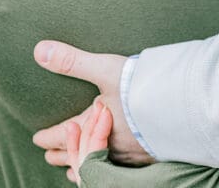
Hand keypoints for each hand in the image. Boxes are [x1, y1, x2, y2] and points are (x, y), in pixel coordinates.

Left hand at [33, 40, 154, 168]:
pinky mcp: (151, 156)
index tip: (37, 139)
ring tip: (74, 168)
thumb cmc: (140, 86)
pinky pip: (123, 168)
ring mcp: (131, 154)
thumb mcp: (104, 69)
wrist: (181, 104)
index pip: (65, 133)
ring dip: (84, 164)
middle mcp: (110, 144)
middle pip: (80, 152)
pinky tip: (114, 166)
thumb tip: (39, 50)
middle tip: (48, 155)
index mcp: (95, 125)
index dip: (49, 137)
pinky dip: (109, 168)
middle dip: (62, 153)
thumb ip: (72, 61)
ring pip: (100, 164)